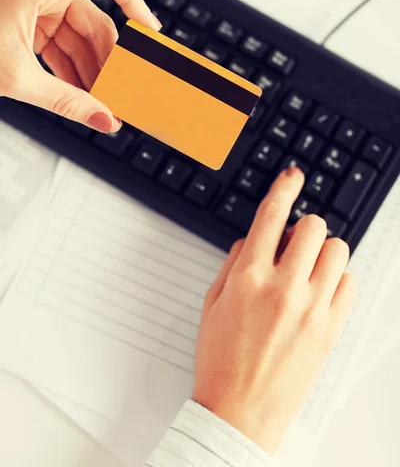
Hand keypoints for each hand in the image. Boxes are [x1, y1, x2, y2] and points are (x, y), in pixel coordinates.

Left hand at [0, 0, 160, 132]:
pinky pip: (65, 47)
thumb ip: (68, 102)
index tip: (149, 32)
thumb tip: (105, 119)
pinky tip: (86, 95)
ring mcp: (39, 6)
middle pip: (97, 21)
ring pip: (81, 39)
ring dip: (94, 73)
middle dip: (110, 62)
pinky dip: (75, 71)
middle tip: (125, 92)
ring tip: (104, 102)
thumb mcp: (18, 78)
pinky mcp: (33, 24)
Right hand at [192, 166, 355, 453]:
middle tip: (295, 242)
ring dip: (323, 250)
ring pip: (337, 249)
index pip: (271, 216)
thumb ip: (235, 263)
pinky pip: (349, 283)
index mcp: (248, 278)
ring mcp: (311, 308)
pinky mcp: (331, 328)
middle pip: (313, 226)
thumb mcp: (213, 303)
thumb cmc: (220, 359)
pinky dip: (336, 278)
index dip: (284, 187)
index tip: (293, 175)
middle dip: (304, 226)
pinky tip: (319, 291)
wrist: (239, 411)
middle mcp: (283, 288)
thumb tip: (255, 238)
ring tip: (308, 267)